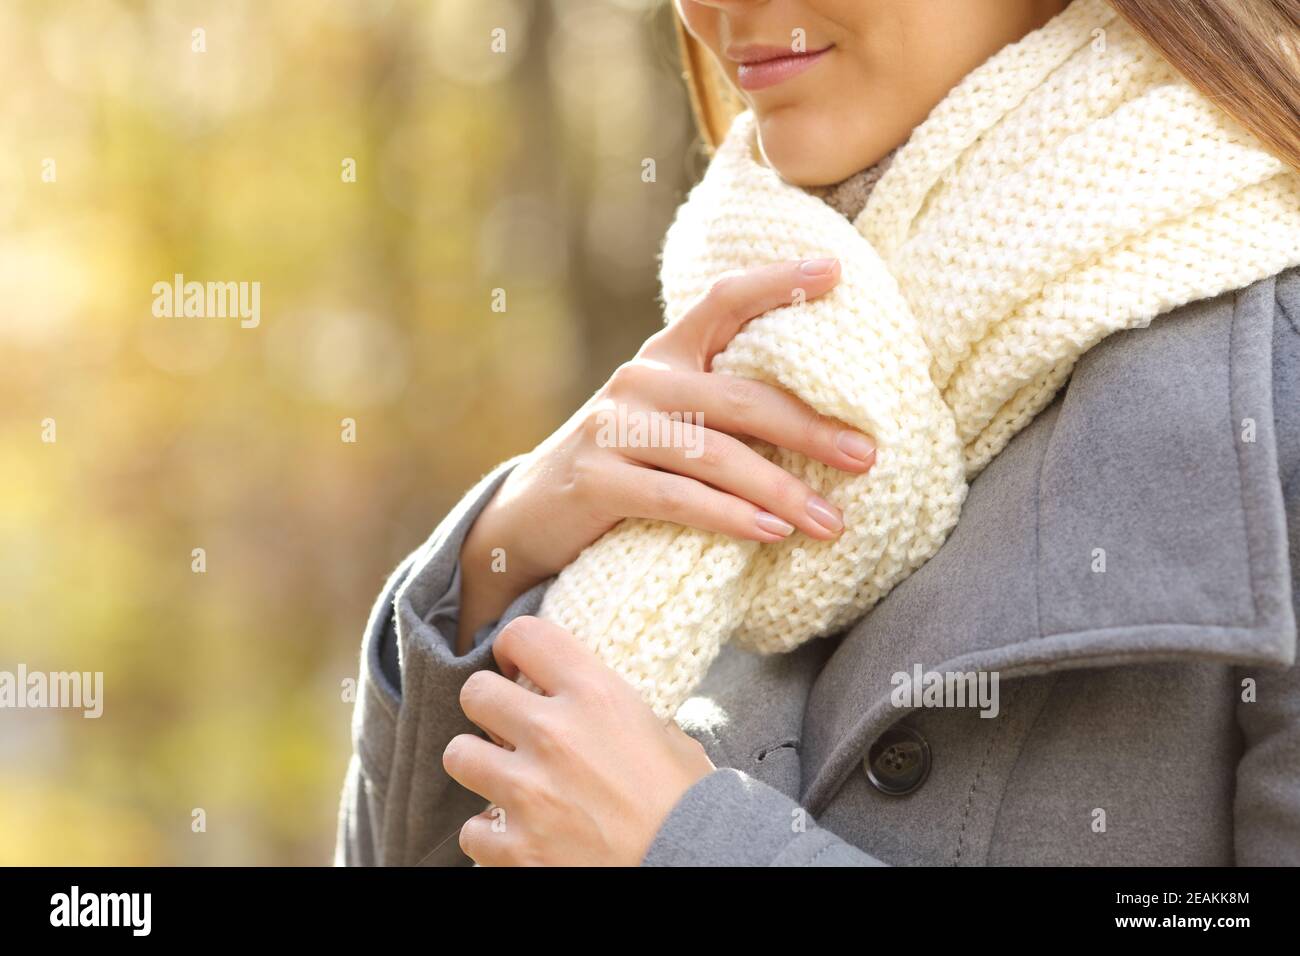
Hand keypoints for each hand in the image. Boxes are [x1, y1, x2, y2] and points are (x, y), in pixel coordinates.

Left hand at [443, 616, 716, 865]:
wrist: (694, 865)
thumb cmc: (687, 803)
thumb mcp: (664, 734)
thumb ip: (618, 711)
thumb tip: (594, 705)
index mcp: (595, 694)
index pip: (524, 635)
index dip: (512, 648)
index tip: (515, 667)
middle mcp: (553, 734)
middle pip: (476, 692)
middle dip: (488, 708)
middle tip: (507, 727)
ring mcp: (528, 793)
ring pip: (458, 755)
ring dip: (480, 767)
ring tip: (505, 780)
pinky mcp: (516, 848)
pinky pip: (471, 831)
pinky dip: (490, 836)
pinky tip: (517, 833)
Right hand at [456, 258, 875, 650]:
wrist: (528, 517)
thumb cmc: (623, 468)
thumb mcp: (666, 422)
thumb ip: (720, 409)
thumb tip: (826, 425)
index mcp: (664, 357)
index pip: (723, 302)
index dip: (778, 283)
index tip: (836, 272)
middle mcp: (639, 381)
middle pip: (739, 397)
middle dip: (810, 428)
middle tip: (866, 456)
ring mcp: (613, 429)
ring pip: (714, 454)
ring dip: (780, 491)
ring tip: (830, 522)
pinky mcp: (596, 479)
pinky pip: (677, 498)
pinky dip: (729, 518)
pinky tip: (770, 534)